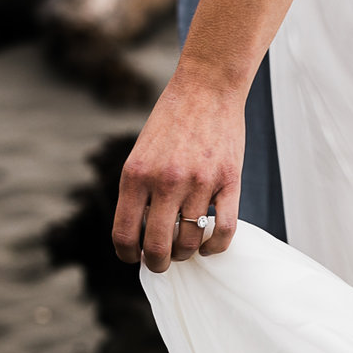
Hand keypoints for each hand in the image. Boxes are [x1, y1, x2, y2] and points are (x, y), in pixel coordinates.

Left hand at [113, 68, 246, 272]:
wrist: (207, 88)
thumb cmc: (170, 123)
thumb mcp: (140, 155)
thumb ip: (138, 192)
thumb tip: (138, 236)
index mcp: (135, 175)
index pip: (124, 234)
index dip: (127, 255)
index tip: (134, 257)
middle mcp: (165, 181)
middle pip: (157, 246)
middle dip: (157, 263)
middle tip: (160, 263)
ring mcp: (199, 181)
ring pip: (190, 241)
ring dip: (185, 253)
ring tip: (184, 248)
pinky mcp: (229, 180)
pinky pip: (224, 230)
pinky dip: (215, 247)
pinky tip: (208, 246)